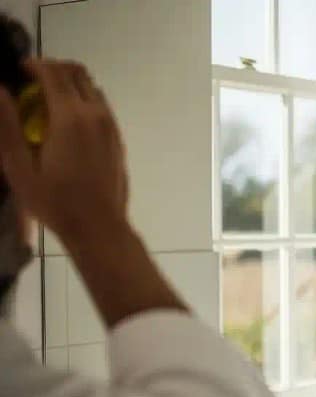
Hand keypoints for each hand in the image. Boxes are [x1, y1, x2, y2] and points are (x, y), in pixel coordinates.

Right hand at [0, 59, 128, 241]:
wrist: (99, 227)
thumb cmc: (55, 202)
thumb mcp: (18, 167)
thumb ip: (7, 127)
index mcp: (70, 118)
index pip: (53, 73)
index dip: (33, 64)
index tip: (18, 70)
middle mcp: (96, 115)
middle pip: (77, 73)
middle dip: (53, 69)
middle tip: (31, 82)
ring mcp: (111, 126)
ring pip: (93, 88)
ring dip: (70, 84)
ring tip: (46, 101)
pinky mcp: (118, 139)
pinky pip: (101, 106)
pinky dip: (84, 101)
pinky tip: (66, 122)